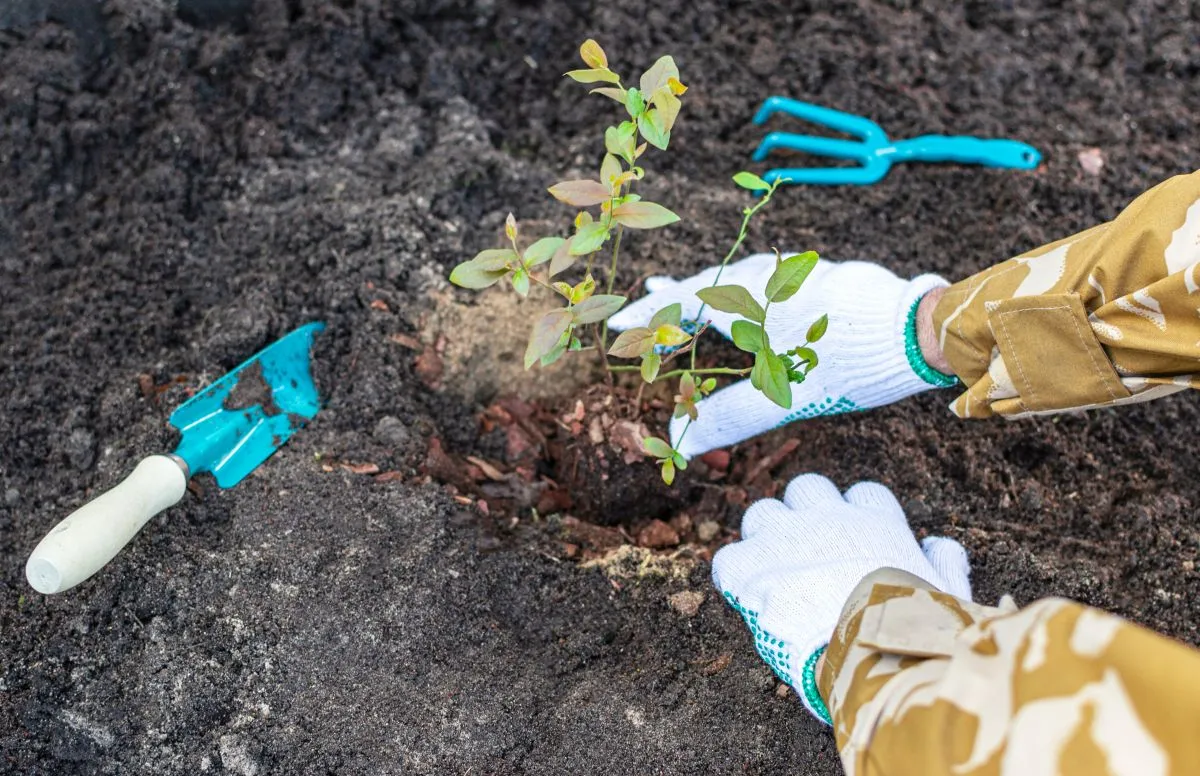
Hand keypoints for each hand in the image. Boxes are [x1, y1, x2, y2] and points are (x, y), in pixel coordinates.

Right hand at [608, 254, 953, 457]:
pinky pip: (775, 277)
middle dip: (676, 294)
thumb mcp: (783, 399)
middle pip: (709, 283)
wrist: (919, 331)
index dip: (648, 318)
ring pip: (744, 275)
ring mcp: (802, 274)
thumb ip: (730, 418)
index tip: (616, 323)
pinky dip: (751, 286)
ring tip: (696, 293)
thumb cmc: (847, 365)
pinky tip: (762, 295)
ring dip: (715, 285)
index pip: (682, 305)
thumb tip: (679, 444)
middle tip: (648, 295)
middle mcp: (771, 279)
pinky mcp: (831, 276)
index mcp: (749, 302)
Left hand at [711, 474, 970, 722]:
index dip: (857, 516)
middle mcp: (827, 517)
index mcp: (876, 522)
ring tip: (770, 574)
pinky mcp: (751, 567)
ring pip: (762, 513)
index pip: (864, 494)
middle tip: (805, 552)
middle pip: (806, 489)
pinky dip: (734, 577)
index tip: (854, 542)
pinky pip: (727, 559)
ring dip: (764, 539)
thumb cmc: (913, 629)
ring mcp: (785, 537)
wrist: (869, 652)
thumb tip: (939, 544)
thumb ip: (944, 562)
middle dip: (804, 514)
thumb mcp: (946, 592)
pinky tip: (744, 599)